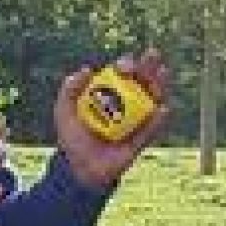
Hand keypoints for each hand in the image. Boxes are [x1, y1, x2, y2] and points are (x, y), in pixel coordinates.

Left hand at [54, 50, 171, 191]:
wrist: (80, 168)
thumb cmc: (72, 139)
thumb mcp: (64, 111)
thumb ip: (69, 89)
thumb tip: (87, 68)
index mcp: (109, 95)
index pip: (122, 75)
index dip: (127, 65)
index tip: (127, 64)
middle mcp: (126, 104)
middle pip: (141, 82)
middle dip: (149, 68)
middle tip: (153, 56)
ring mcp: (137, 121)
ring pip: (153, 100)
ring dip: (160, 86)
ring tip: (162, 75)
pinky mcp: (143, 138)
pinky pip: (153, 127)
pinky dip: (159, 119)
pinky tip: (162, 108)